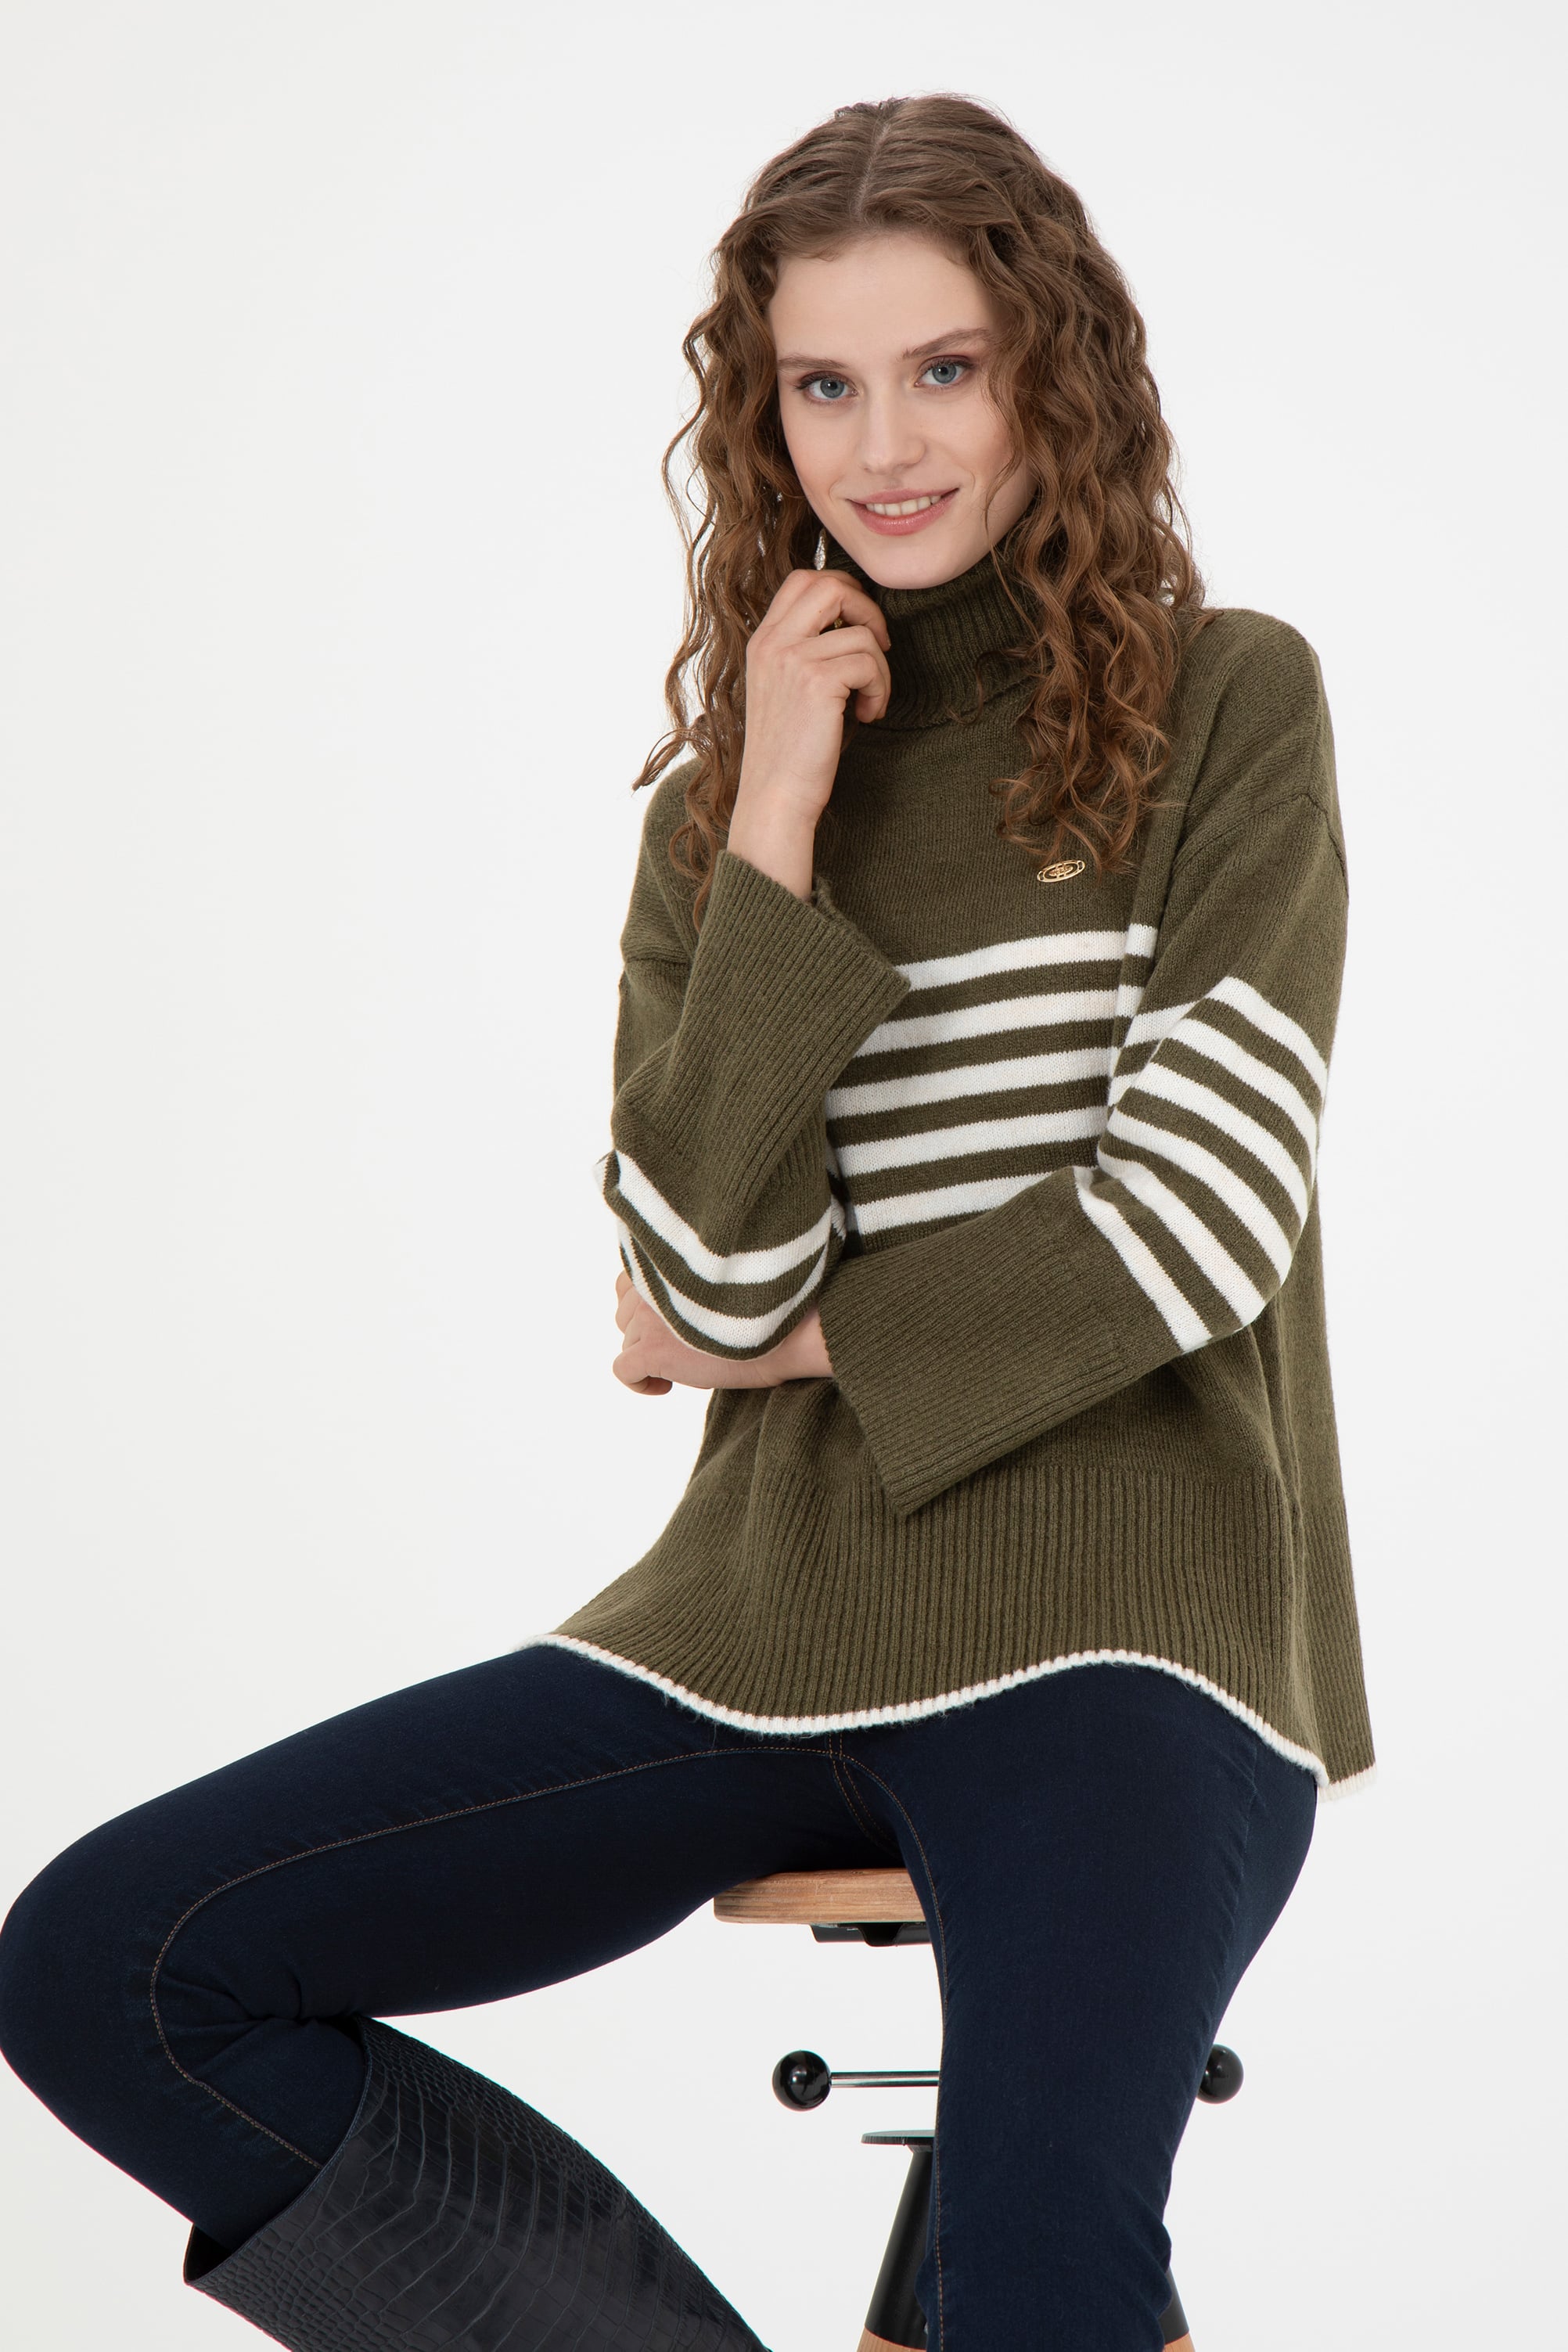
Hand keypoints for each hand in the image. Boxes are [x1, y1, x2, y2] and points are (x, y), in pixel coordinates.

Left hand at [612, 1270, 831, 1393]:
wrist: (789, 1331)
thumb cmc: (771, 1307)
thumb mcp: (724, 1280)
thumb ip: (692, 1282)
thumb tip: (679, 1306)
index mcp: (669, 1262)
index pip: (630, 1280)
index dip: (647, 1305)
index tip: (673, 1322)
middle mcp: (653, 1284)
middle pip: (625, 1312)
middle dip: (647, 1331)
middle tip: (681, 1345)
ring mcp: (649, 1318)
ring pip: (627, 1341)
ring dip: (648, 1354)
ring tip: (681, 1366)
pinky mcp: (653, 1351)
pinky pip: (623, 1371)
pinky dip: (638, 1383)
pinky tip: (665, 1387)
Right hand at [727, 567, 890, 897]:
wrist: (775, 798)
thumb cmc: (788, 753)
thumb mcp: (784, 690)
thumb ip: (802, 651)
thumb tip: (850, 622)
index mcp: (762, 641)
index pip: (802, 581)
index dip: (841, 589)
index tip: (857, 624)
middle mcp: (772, 643)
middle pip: (829, 585)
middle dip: (866, 609)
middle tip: (878, 646)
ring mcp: (792, 659)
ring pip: (861, 632)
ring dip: (879, 666)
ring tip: (869, 700)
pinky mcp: (817, 681)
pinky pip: (869, 662)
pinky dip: (880, 689)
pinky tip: (867, 715)